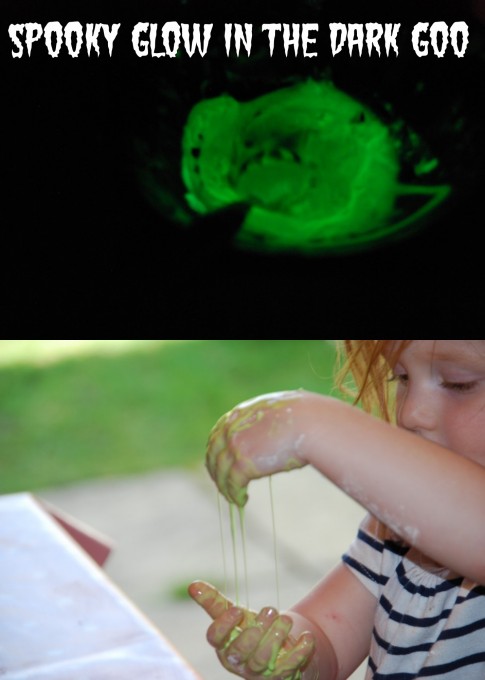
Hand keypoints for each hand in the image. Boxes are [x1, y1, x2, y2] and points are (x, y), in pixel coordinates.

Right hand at [188, 581, 315, 678]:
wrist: (278, 648)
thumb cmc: (249, 629)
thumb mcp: (234, 614)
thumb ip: (214, 602)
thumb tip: (192, 585)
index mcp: (223, 644)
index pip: (216, 639)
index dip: (223, 625)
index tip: (237, 609)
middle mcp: (238, 661)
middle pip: (240, 651)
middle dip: (254, 631)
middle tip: (270, 610)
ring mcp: (259, 672)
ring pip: (262, 660)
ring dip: (275, 638)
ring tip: (285, 619)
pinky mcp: (280, 676)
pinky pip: (289, 668)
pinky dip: (299, 653)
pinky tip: (307, 637)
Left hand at [206, 391, 308, 505]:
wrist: (309, 423)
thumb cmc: (304, 416)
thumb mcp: (277, 410)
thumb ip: (266, 420)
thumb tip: (273, 430)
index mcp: (240, 414)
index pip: (217, 434)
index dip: (216, 451)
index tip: (219, 463)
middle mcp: (232, 428)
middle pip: (213, 453)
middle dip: (216, 470)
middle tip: (222, 483)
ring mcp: (235, 446)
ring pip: (221, 472)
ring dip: (225, 487)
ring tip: (233, 498)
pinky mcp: (243, 463)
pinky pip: (233, 484)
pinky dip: (235, 494)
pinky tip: (242, 501)